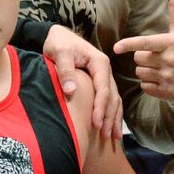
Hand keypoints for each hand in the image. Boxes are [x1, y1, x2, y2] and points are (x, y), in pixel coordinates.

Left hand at [44, 24, 122, 139]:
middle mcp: (106, 71)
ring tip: (113, 137)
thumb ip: (65, 71)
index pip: (103, 89)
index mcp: (100, 63)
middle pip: (113, 97)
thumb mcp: (60, 53)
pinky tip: (112, 128)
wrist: (58, 36)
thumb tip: (71, 90)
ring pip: (115, 101)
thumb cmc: (59, 43)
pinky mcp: (100, 83)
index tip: (95, 123)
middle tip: (105, 135)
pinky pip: (110, 100)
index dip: (100, 107)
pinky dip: (112, 114)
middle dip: (110, 117)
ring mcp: (105, 77)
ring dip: (114, 119)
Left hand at [113, 0, 173, 102]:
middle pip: (138, 58)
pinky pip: (144, 86)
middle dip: (143, 57)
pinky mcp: (165, 92)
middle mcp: (169, 61)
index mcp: (171, 43)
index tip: (117, 47)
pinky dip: (149, 83)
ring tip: (160, 68)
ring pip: (139, 72)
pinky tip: (161, 79)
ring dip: (145, 70)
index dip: (130, 44)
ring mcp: (167, 77)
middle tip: (157, 56)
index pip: (146, 43)